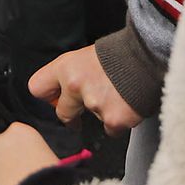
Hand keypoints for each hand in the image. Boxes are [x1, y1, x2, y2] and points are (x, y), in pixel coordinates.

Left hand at [27, 45, 141, 136]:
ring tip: (117, 94)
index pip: (37, 88)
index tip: (57, 100)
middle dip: (72, 116)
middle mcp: (75, 85)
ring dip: (102, 113)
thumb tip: (60, 98)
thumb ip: (69, 76)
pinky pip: (111, 130)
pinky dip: (119, 122)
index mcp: (65, 67)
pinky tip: (126, 104)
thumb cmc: (117, 55)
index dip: (49, 97)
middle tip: (85, 111)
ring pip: (92, 120)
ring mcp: (94, 104)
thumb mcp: (84, 57)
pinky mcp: (114, 119)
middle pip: (63, 114)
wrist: (147, 55)